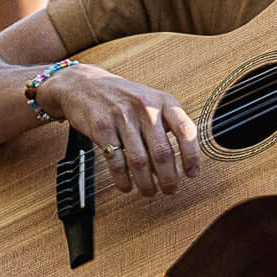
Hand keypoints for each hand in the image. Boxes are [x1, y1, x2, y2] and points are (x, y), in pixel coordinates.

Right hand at [34, 64, 202, 197]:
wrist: (84, 84)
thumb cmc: (122, 98)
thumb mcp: (150, 102)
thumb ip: (164, 128)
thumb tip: (174, 166)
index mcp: (163, 101)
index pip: (186, 130)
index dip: (192, 156)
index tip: (191, 174)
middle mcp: (145, 107)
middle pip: (162, 152)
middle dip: (168, 178)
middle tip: (170, 190)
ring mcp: (122, 117)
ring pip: (139, 161)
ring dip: (146, 183)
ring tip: (149, 191)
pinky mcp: (102, 128)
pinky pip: (116, 162)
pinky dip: (123, 180)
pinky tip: (126, 186)